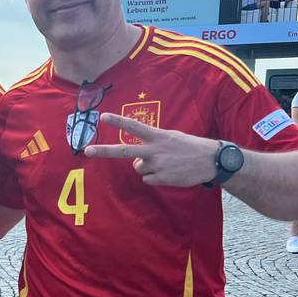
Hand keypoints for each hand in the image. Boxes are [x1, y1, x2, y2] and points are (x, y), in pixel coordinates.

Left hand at [83, 113, 219, 186]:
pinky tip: (169, 172)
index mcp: (158, 136)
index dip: (118, 121)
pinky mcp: (161, 178)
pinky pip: (148, 179)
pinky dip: (155, 177)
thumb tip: (135, 160)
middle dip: (104, 151)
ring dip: (147, 167)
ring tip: (166, 163)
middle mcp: (154, 150)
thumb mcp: (171, 138)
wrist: (211, 161)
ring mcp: (157, 165)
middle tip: (86, 151)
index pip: (134, 126)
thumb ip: (151, 144)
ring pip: (138, 168)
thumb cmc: (189, 147)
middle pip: (124, 151)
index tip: (102, 117)